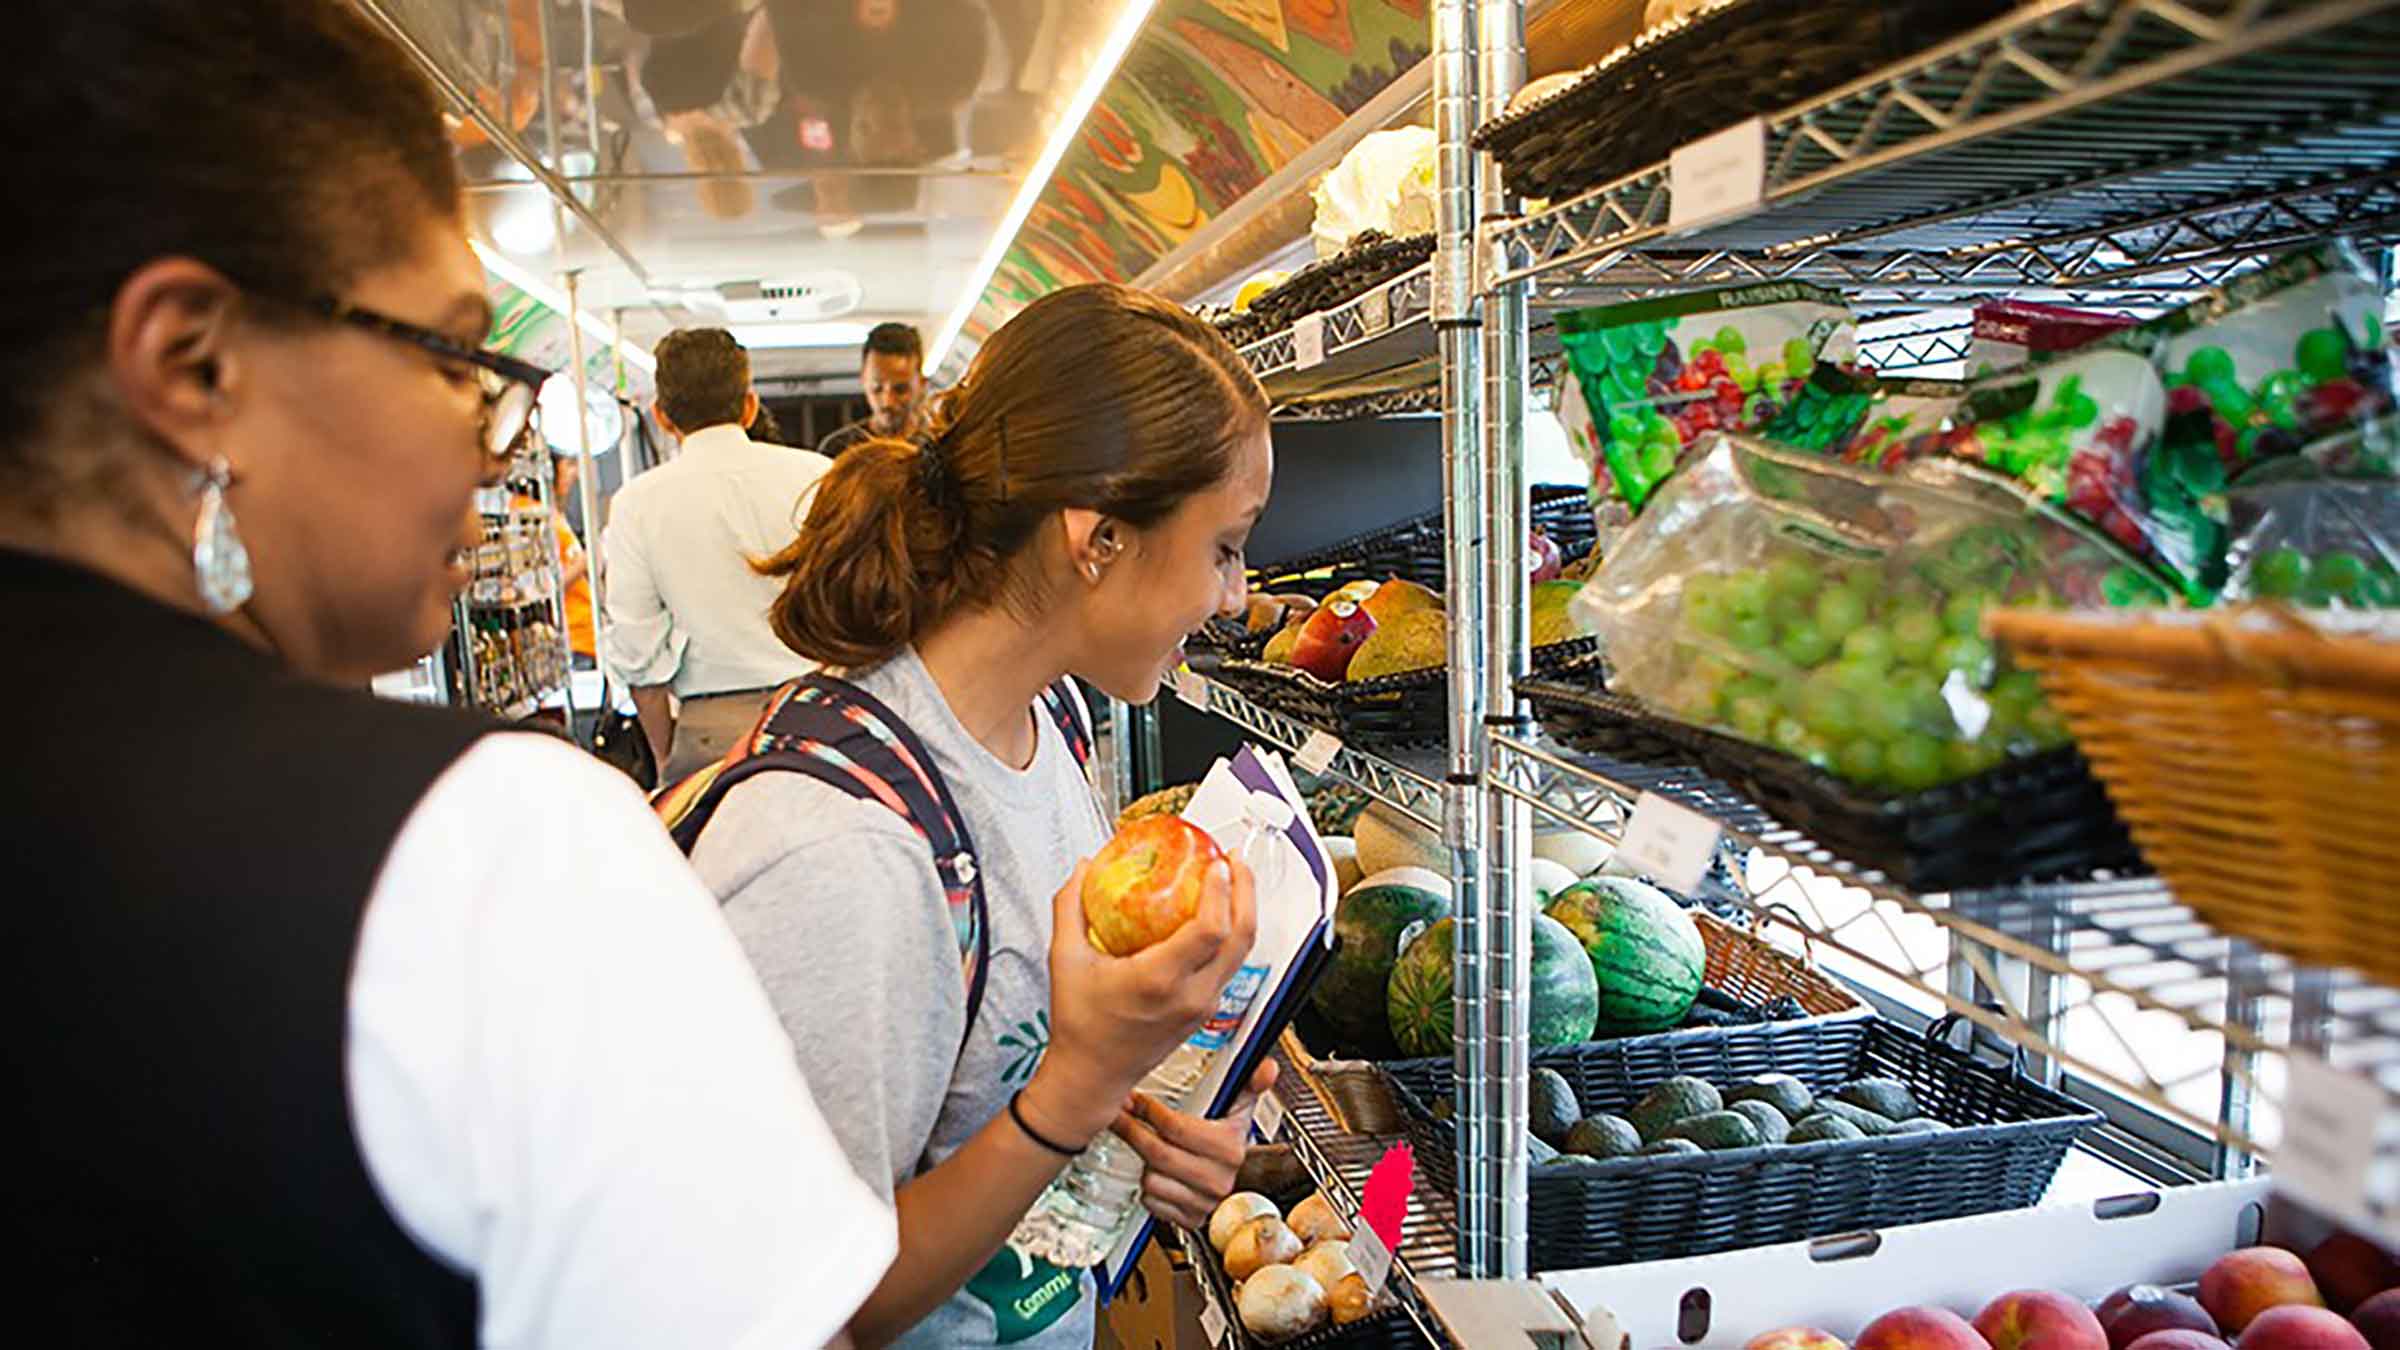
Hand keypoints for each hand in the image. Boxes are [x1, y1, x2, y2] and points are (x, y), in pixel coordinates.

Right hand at [1019, 858, 1258, 1148]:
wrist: (1092, 1076)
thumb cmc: (1079, 1026)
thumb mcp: (1064, 960)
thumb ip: (1070, 907)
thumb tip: (1084, 867)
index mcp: (1159, 980)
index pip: (1211, 930)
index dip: (1222, 892)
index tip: (1217, 864)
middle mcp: (1190, 995)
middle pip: (1241, 937)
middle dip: (1246, 891)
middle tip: (1234, 860)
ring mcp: (1202, 1006)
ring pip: (1243, 953)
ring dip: (1243, 911)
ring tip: (1233, 880)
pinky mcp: (1205, 1012)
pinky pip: (1229, 966)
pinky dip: (1231, 935)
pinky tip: (1217, 915)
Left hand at [1115, 1060, 1280, 1228]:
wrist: (1228, 1179)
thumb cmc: (1227, 1140)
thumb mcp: (1239, 1109)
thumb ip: (1250, 1083)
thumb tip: (1268, 1068)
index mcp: (1230, 1146)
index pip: (1177, 1128)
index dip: (1149, 1111)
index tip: (1135, 1101)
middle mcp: (1219, 1178)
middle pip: (1159, 1154)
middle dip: (1134, 1132)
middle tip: (1122, 1118)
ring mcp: (1204, 1201)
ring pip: (1152, 1180)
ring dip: (1141, 1164)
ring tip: (1144, 1148)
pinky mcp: (1190, 1219)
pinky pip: (1153, 1203)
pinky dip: (1148, 1189)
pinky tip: (1156, 1174)